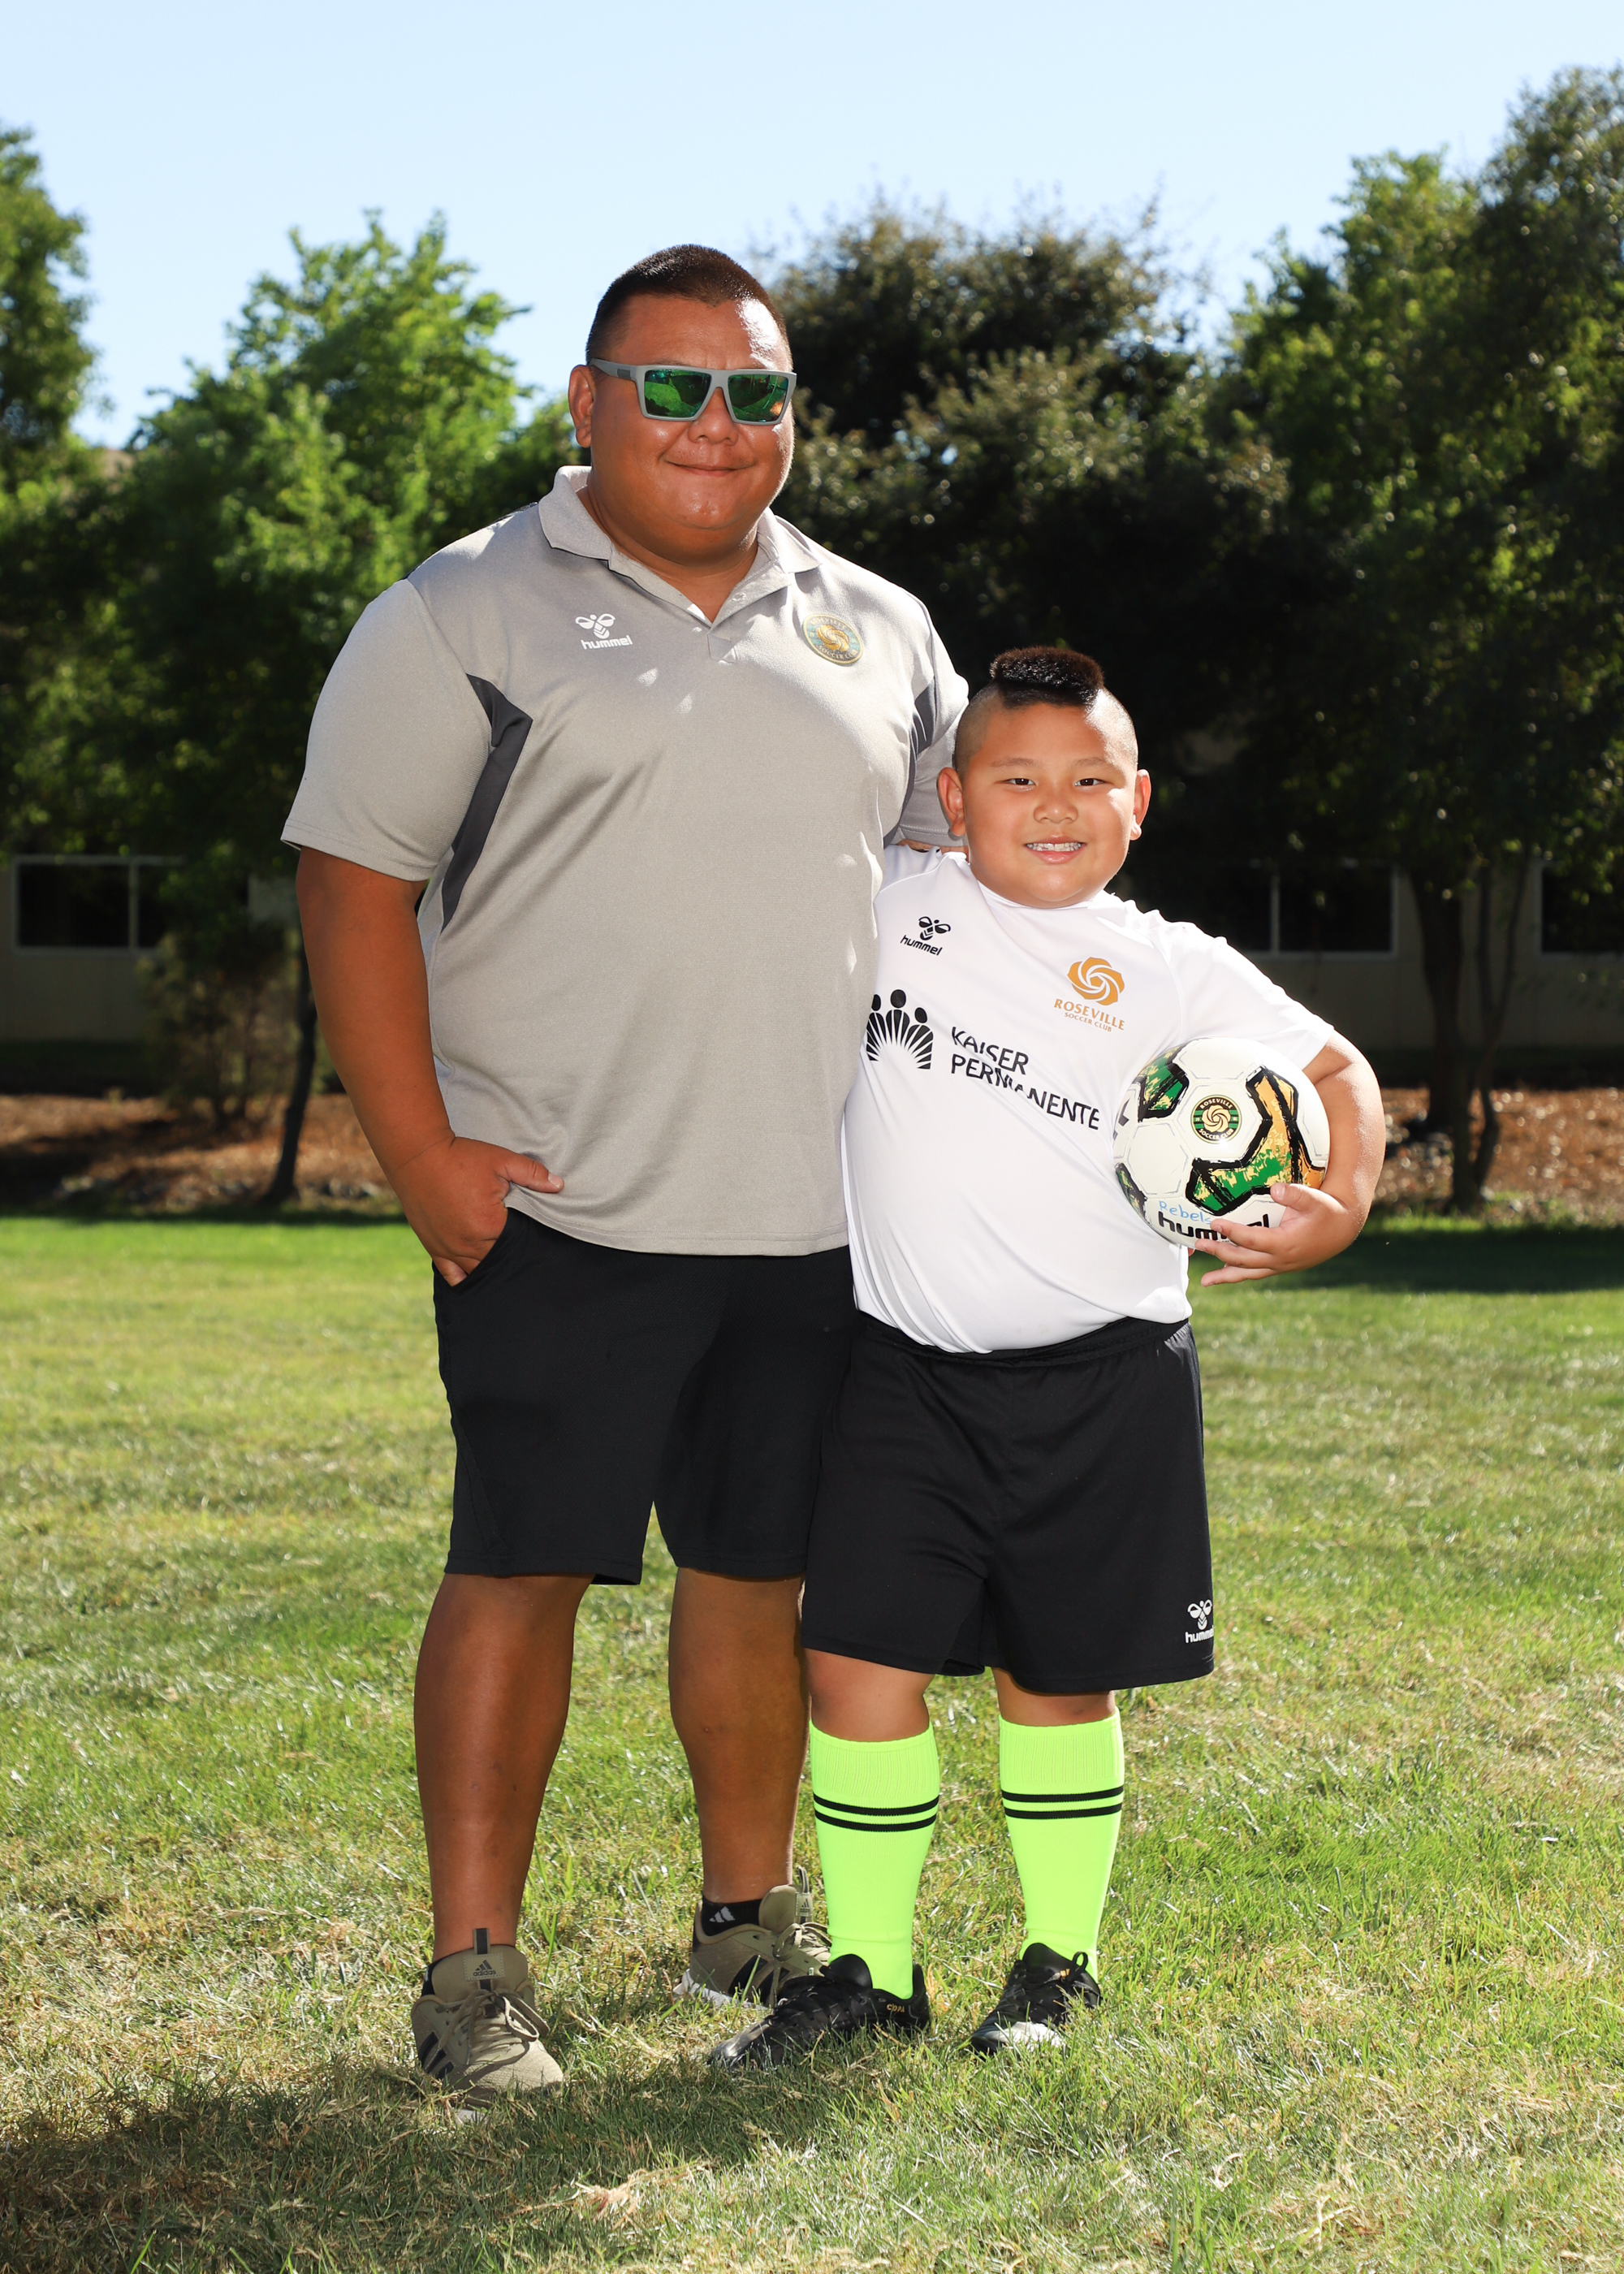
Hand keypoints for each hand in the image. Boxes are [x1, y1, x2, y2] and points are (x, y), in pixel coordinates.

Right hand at [388, 1134, 561, 1283]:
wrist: (416, 1155)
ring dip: (490, 1267)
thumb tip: (559, 1185)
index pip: (518, 1243)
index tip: (532, 1231)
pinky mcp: (433, 1247)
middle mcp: (468, 1244)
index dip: (527, 1239)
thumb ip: (532, 1174)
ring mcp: (449, 1249)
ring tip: (503, 1264)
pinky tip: (475, 1277)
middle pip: (499, 1261)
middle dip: (510, 1256)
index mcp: (489, 1225)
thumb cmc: (460, 1157)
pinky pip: (452, 1274)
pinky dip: (465, 1277)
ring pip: (478, 1271)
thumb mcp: (501, 1160)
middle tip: (520, 1250)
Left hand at [1196, 1181, 1361, 1285]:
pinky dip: (1238, 1276)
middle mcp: (1280, 1259)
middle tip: (1198, 1244)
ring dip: (1224, 1275)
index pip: (1252, 1240)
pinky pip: (1255, 1273)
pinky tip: (1222, 1276)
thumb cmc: (1326, 1211)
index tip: (1214, 1224)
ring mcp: (1279, 1266)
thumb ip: (1295, 1194)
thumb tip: (1275, 1189)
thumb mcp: (1314, 1199)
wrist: (1341, 1230)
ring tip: (1204, 1281)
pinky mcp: (1279, 1267)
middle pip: (1243, 1259)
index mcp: (1285, 1243)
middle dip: (1219, 1252)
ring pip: (1247, 1273)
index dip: (1231, 1233)